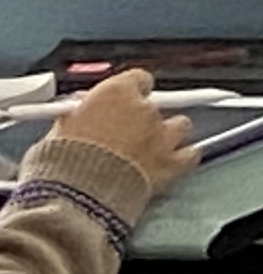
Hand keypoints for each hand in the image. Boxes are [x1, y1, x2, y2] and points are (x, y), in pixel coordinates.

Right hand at [47, 70, 198, 194]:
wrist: (75, 195)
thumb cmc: (60, 162)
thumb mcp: (59, 129)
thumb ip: (78, 115)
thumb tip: (80, 111)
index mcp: (115, 93)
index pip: (138, 79)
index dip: (133, 92)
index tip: (125, 102)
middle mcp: (144, 109)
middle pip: (156, 106)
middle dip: (145, 120)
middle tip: (128, 136)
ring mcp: (161, 135)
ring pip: (180, 125)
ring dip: (168, 135)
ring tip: (150, 151)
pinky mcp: (172, 162)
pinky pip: (191, 154)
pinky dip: (184, 158)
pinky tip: (173, 164)